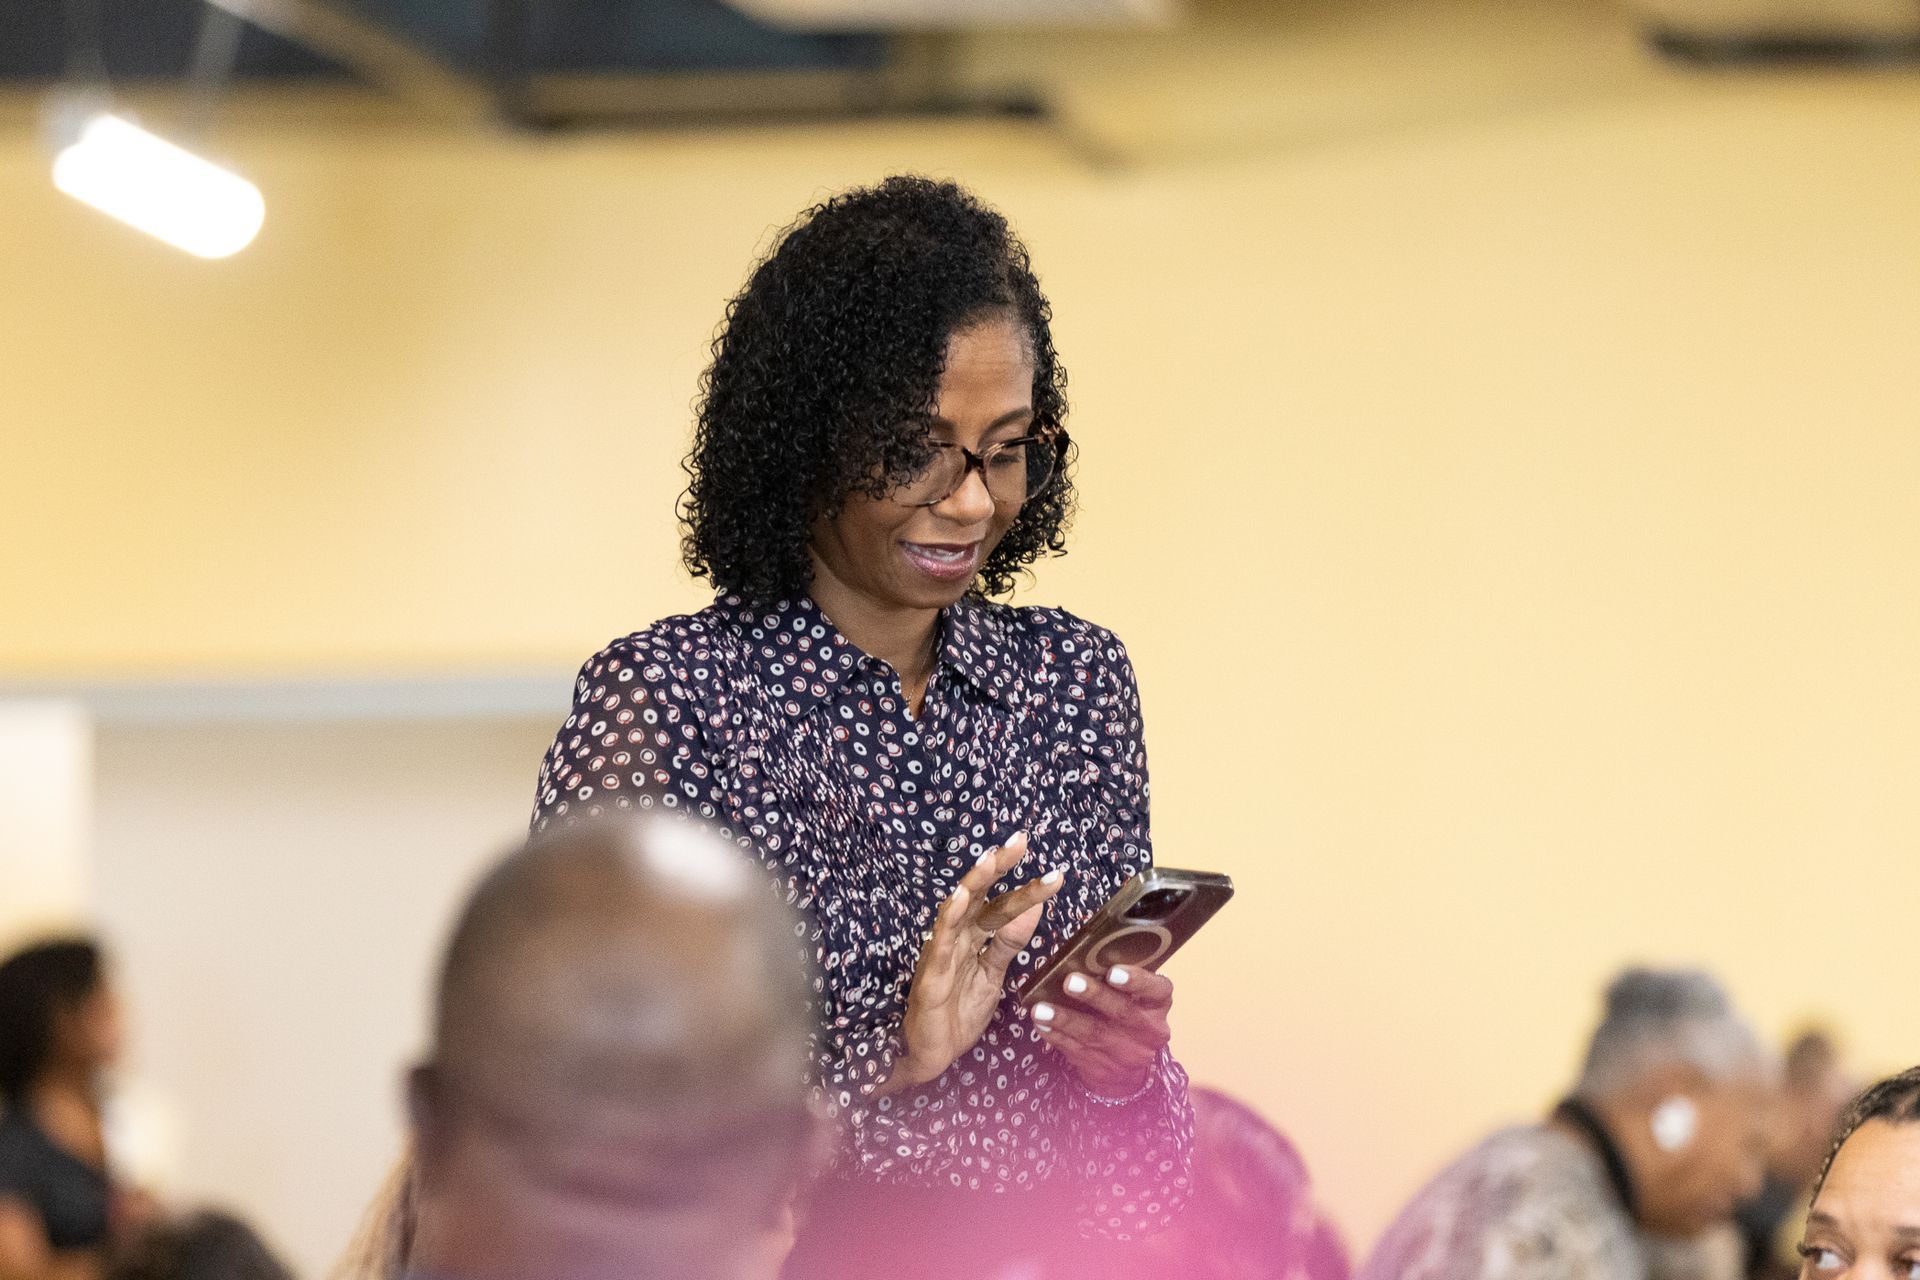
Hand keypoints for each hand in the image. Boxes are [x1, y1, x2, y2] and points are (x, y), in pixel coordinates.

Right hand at [880, 832, 1065, 1095]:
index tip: (1052, 870)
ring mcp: (941, 953)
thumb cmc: (959, 1011)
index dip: (1025, 887)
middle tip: (1021, 839)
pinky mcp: (930, 976)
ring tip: (991, 859)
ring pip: (958, 911)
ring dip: (974, 883)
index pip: (1002, 905)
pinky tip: (958, 899)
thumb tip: (1034, 906)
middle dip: (998, 867)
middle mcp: (957, 937)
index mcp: (974, 937)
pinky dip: (948, 920)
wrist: (934, 1054)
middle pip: (979, 896)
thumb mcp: (993, 974)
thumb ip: (1009, 942)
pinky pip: (939, 944)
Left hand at [1030, 964, 1172, 1097]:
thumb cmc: (1127, 1014)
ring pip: (1094, 1034)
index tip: (1113, 972)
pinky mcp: (1103, 1069)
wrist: (1128, 1068)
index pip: (1157, 989)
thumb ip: (1118, 976)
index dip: (1136, 980)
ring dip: (1064, 1019)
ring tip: (1041, 1008)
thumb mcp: (1135, 996)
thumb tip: (1084, 951)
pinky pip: (1076, 1051)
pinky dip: (1056, 1036)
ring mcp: (1127, 1053)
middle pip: (1122, 1011)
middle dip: (1094, 996)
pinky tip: (1042, 1025)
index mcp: (1158, 1004)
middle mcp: (1148, 1030)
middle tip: (1070, 982)